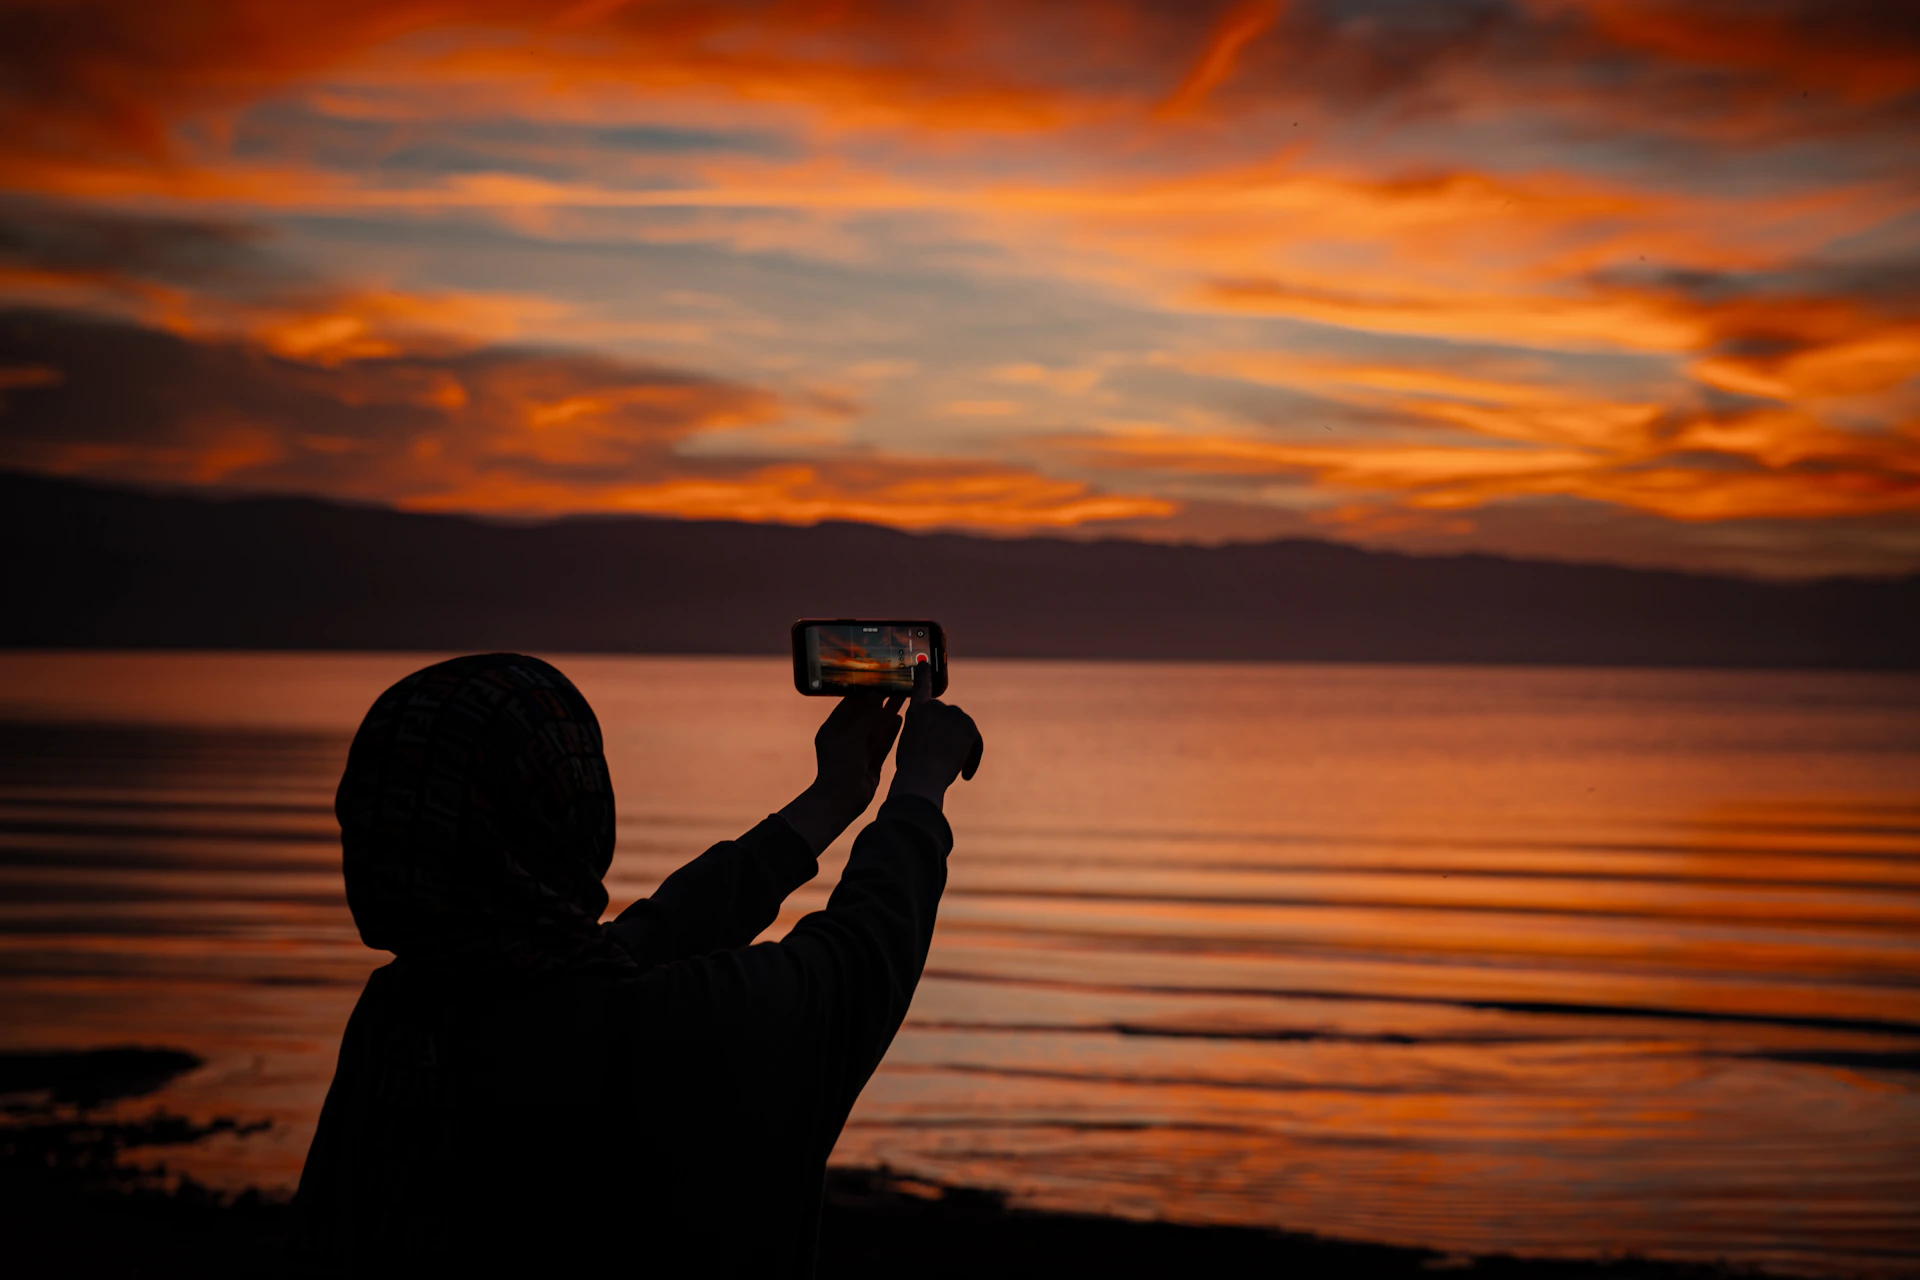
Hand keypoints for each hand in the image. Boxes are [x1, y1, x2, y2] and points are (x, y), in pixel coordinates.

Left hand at [779, 693, 903, 852]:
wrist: (842, 798)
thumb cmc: (840, 763)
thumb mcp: (852, 734)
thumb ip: (866, 714)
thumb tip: (876, 694)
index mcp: (833, 728)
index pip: (849, 704)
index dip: (864, 691)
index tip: (878, 678)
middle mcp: (845, 738)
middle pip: (865, 715)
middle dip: (880, 700)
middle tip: (895, 685)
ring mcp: (859, 751)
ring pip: (876, 728)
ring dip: (888, 713)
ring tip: (903, 697)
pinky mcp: (871, 762)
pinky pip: (882, 743)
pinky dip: (891, 731)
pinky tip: (901, 718)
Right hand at [887, 661, 982, 807]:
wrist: (923, 776)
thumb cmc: (911, 767)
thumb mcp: (910, 741)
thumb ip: (925, 729)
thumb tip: (942, 731)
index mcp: (917, 709)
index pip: (922, 686)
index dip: (924, 674)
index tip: (925, 663)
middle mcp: (936, 706)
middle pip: (947, 717)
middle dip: (947, 735)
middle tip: (940, 758)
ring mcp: (954, 715)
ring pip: (962, 729)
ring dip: (959, 746)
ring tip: (950, 770)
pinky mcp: (970, 727)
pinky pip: (975, 742)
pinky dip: (972, 758)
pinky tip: (966, 775)